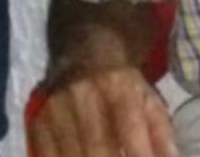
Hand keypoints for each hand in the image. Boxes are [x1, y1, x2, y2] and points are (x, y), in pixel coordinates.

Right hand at [28, 64, 178, 156]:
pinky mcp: (38, 121)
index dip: (138, 154)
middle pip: (97, 148)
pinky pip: (48, 156)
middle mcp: (84, 93)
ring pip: (72, 156)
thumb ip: (162, 133)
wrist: (84, 53)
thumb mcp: (148, 98)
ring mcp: (57, 107)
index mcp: (118, 85)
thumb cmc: (123, 84)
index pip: (129, 126)